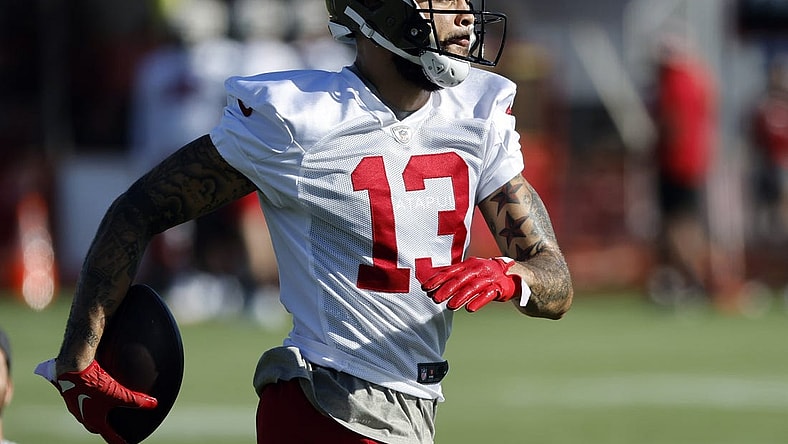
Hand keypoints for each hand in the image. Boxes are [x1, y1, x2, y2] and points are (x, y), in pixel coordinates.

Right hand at [37, 359, 157, 442]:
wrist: (71, 368)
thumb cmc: (93, 383)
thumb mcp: (118, 393)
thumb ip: (136, 400)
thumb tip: (153, 404)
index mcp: (93, 420)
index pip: (108, 436)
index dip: (118, 441)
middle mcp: (82, 415)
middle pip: (95, 426)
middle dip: (104, 428)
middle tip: (112, 428)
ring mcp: (74, 404)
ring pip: (86, 413)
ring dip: (95, 414)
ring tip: (103, 410)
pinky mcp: (70, 393)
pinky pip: (81, 400)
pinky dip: (89, 400)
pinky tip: (92, 392)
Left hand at [421, 257, 519, 311]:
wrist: (511, 275)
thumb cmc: (484, 275)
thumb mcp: (468, 271)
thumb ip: (453, 277)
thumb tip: (432, 286)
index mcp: (468, 264)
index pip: (450, 271)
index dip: (437, 279)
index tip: (425, 288)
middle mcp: (477, 269)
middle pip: (459, 279)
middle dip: (446, 289)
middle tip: (435, 299)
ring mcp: (488, 277)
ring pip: (472, 287)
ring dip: (460, 297)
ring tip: (450, 306)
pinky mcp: (498, 287)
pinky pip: (487, 294)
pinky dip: (478, 302)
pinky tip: (469, 309)